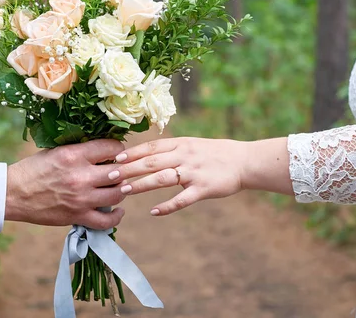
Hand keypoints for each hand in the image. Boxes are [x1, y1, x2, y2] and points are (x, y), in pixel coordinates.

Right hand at [5, 139, 126, 229]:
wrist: (12, 194)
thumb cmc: (32, 170)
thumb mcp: (56, 151)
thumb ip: (80, 151)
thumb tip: (103, 150)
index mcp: (74, 155)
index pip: (111, 148)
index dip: (118, 149)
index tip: (117, 152)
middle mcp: (81, 176)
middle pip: (119, 172)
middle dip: (123, 170)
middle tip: (120, 170)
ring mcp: (81, 198)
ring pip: (117, 194)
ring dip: (121, 190)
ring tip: (118, 187)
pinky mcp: (78, 216)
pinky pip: (107, 220)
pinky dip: (116, 216)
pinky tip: (118, 209)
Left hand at [108, 137, 250, 215]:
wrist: (244, 161)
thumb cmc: (214, 153)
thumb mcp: (191, 144)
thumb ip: (170, 149)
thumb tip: (145, 153)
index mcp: (181, 144)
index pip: (151, 147)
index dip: (132, 152)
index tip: (115, 158)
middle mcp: (185, 156)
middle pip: (151, 162)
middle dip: (129, 168)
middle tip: (110, 175)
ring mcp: (193, 172)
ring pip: (162, 178)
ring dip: (142, 184)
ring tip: (124, 190)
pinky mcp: (203, 189)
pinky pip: (182, 199)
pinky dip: (167, 206)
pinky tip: (154, 212)